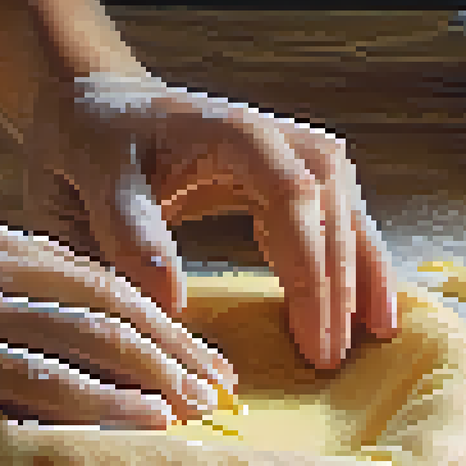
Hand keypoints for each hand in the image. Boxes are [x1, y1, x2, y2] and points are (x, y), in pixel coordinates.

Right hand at [0, 218, 236, 427]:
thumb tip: (56, 326)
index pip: (100, 280)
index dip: (159, 318)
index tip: (197, 353)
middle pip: (110, 305)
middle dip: (175, 348)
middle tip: (221, 386)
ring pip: (86, 337)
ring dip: (153, 374)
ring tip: (200, 407)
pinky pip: (34, 377)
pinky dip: (97, 399)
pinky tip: (141, 419)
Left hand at [23, 73, 397, 370]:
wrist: (95, 104)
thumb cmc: (92, 141)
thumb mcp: (94, 182)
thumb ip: (128, 235)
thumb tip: (174, 304)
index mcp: (231, 131)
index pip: (291, 196)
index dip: (305, 268)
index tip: (309, 334)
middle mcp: (275, 137)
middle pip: (328, 210)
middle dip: (334, 289)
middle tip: (326, 362)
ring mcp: (290, 154)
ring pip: (344, 213)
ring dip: (360, 277)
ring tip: (373, 339)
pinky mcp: (291, 178)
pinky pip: (339, 219)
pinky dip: (359, 263)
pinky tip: (371, 312)